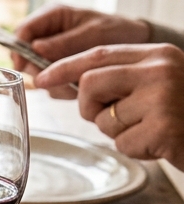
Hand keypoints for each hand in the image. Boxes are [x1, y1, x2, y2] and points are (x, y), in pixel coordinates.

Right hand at [13, 4, 151, 98]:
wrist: (136, 46)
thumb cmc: (118, 31)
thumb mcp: (93, 34)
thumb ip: (64, 42)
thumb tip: (35, 48)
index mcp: (53, 16)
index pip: (23, 31)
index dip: (19, 48)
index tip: (24, 65)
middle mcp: (48, 34)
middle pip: (24, 55)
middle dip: (39, 68)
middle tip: (58, 76)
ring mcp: (51, 53)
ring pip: (35, 72)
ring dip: (52, 81)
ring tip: (76, 81)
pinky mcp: (57, 68)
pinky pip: (48, 82)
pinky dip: (61, 87)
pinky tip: (78, 85)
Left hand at [35, 43, 183, 168]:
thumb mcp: (159, 82)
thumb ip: (124, 77)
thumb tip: (70, 81)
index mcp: (158, 54)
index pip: (98, 54)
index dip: (64, 67)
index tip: (41, 78)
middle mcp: (160, 70)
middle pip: (90, 84)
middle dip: (89, 106)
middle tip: (110, 116)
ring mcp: (163, 98)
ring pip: (104, 119)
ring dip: (119, 132)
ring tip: (149, 129)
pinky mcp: (164, 127)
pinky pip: (123, 143)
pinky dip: (136, 149)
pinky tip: (160, 143)